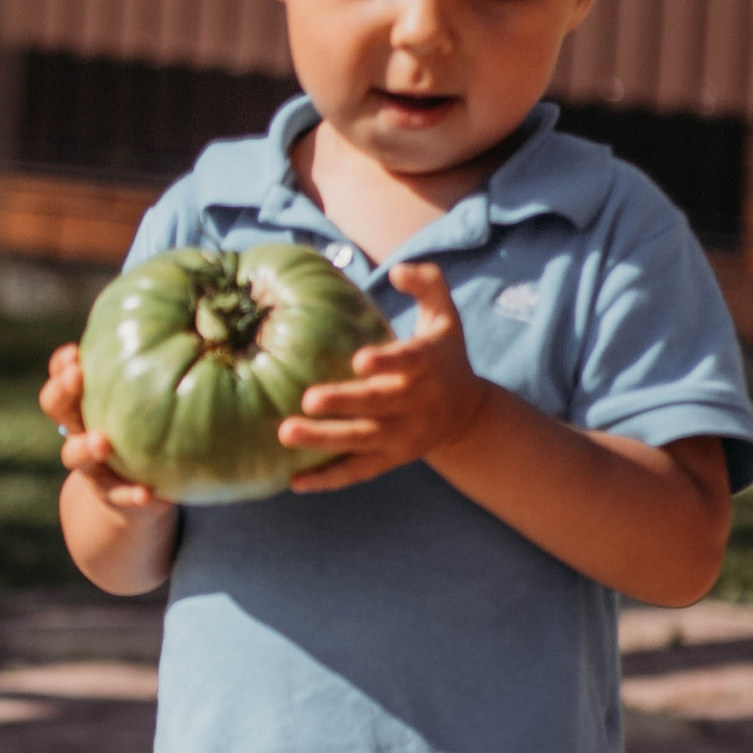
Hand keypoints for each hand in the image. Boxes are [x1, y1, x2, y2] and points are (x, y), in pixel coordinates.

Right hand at [43, 339, 176, 519]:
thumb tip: (204, 322)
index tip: (75, 353)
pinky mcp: (113, 496)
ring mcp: (92, 465)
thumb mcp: (142, 403)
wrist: (135, 495)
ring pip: (73, 455)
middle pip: (55, 407)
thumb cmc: (143, 433)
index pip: (62, 377)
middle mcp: (79, 430)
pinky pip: (118, 497)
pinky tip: (148, 494)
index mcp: (85, 403)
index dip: (62, 365)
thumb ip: (156, 371)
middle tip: (76, 376)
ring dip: (85, 447)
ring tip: (102, 442)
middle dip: (61, 391)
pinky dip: (130, 495)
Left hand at [283, 257, 492, 490]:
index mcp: (429, 364)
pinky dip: (328, 480)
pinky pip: (357, 472)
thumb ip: (428, 284)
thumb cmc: (444, 356)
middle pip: (378, 406)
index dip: (387, 362)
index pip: (410, 361)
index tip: (360, 360)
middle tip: (309, 399)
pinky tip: (295, 482)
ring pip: (361, 441)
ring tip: (286, 433)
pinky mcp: (390, 459)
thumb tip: (397, 270)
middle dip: (344, 403)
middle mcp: (416, 403)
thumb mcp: (446, 316)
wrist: (467, 415)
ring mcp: (402, 436)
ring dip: (324, 440)